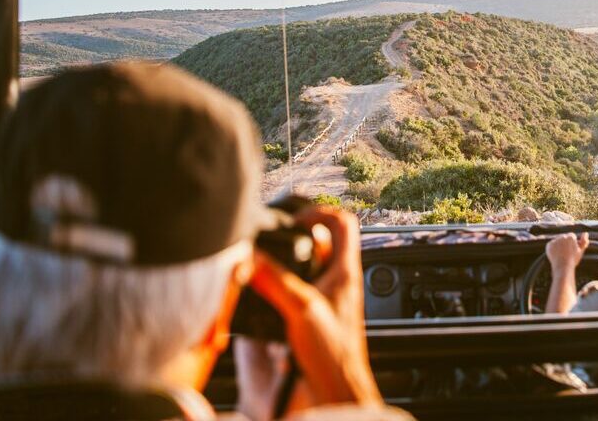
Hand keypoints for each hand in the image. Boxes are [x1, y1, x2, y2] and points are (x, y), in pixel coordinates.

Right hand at [245, 206, 380, 414]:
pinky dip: (285, 283)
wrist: (338, 386)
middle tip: (277, 238)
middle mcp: (341, 280)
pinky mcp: (318, 312)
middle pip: (325, 240)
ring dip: (290, 260)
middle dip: (299, 234)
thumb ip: (276, 281)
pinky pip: (302, 286)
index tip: (294, 219)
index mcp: (346, 271)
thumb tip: (252, 257)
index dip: (319, 212)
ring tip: (269, 263)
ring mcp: (330, 296)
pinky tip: (269, 293)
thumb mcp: (301, 310)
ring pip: (311, 264)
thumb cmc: (334, 354)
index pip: (344, 222)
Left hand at [545, 232, 588, 273]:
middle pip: (564, 238)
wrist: (563, 267)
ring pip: (557, 241)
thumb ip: (584, 241)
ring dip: (559, 246)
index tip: (572, 251)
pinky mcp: (549, 244)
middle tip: (566, 254)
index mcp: (571, 236)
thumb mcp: (580, 251)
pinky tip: (556, 255)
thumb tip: (585, 233)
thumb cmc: (573, 260)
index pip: (571, 236)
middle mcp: (562, 236)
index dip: (572, 244)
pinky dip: (552, 249)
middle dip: (565, 243)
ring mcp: (555, 240)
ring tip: (561, 255)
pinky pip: (551, 245)